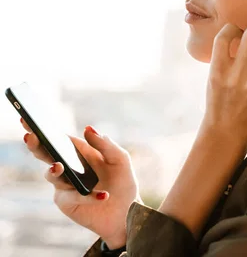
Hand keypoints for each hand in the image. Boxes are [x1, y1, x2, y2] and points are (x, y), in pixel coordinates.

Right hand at [21, 118, 140, 248]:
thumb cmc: (123, 182)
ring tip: (59, 166)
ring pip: (52, 175)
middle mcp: (68, 167)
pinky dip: (86, 196)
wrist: (127, 212)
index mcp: (80, 152)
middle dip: (36, 145)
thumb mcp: (120, 160)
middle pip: (46, 154)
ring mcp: (64, 185)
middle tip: (31, 136)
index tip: (33, 121)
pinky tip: (103, 195)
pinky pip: (71, 196)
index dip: (46, 130)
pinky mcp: (66, 202)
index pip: (60, 139)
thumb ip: (105, 145)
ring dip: (54, 170)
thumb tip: (87, 128)